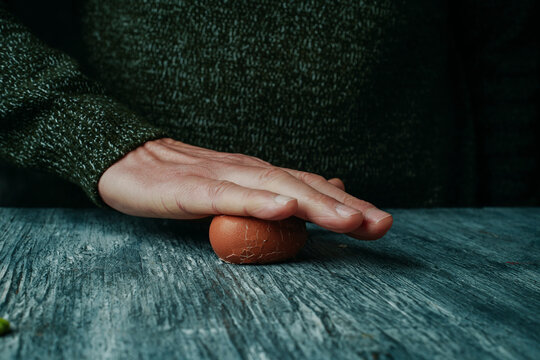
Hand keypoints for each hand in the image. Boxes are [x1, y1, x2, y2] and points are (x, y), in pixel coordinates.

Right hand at [98, 138, 392, 239]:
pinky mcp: (193, 189)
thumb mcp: (234, 189)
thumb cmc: (184, 180)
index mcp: (260, 175)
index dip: (347, 204)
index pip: (312, 187)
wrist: (130, 162)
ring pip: (274, 189)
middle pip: (303, 186)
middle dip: (344, 207)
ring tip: (348, 219)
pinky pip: (229, 196)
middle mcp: (248, 171)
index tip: (381, 222)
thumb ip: (271, 193)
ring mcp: (222, 178)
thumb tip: (313, 198)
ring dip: (314, 204)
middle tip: (381, 223)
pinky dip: (258, 201)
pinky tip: (284, 208)